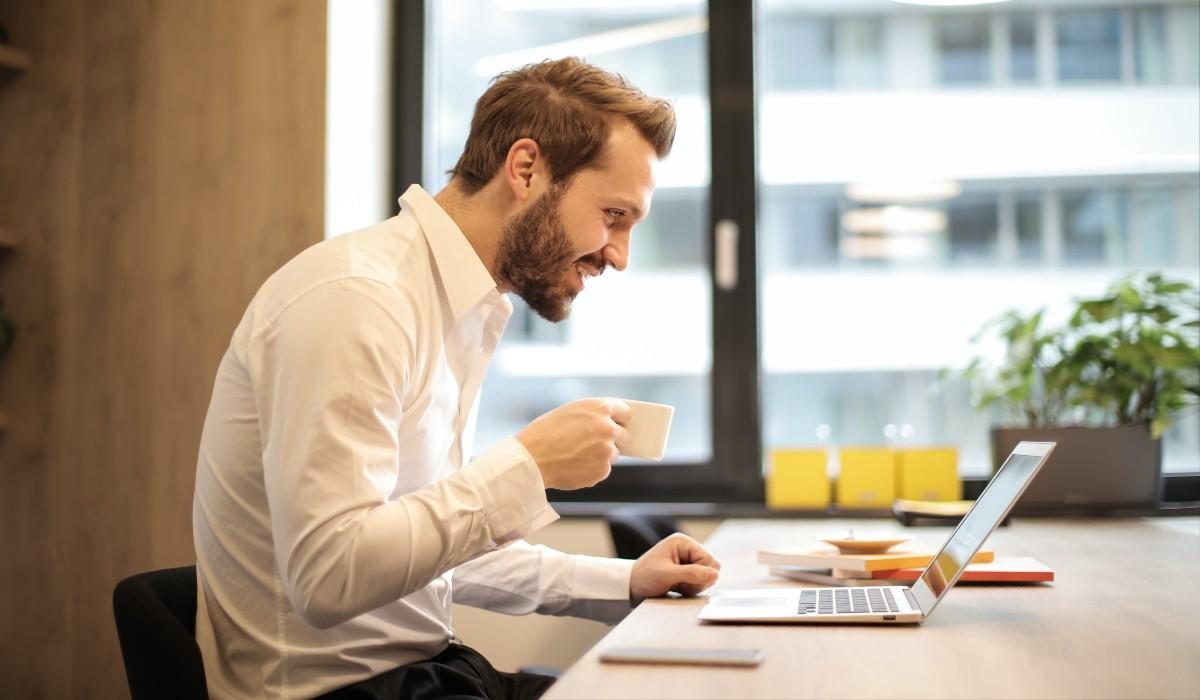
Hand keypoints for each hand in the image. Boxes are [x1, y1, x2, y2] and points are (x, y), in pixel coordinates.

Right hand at [515, 398, 631, 489]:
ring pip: (613, 454)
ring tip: (576, 455)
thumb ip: (592, 416)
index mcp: (599, 408)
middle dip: (614, 439)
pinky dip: (592, 470)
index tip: (620, 423)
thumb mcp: (569, 413)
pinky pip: (603, 470)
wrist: (531, 459)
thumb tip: (610, 424)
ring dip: (601, 456)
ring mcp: (607, 451)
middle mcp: (608, 428)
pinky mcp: (602, 470)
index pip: (625, 411)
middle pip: (624, 435)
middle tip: (597, 443)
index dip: (621, 418)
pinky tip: (573, 466)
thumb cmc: (544, 434)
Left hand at [629, 533, 720, 602]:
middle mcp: (686, 549)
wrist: (630, 586)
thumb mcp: (667, 575)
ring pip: (706, 576)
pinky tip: (677, 588)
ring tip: (676, 586)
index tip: (684, 581)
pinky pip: (699, 582)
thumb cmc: (644, 577)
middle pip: (711, 568)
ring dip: (694, 586)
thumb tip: (715, 574)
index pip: (709, 560)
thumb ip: (692, 574)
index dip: (702, 574)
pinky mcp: (685, 571)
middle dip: (698, 580)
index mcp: (683, 542)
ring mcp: (687, 560)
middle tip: (680, 585)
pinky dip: (691, 588)